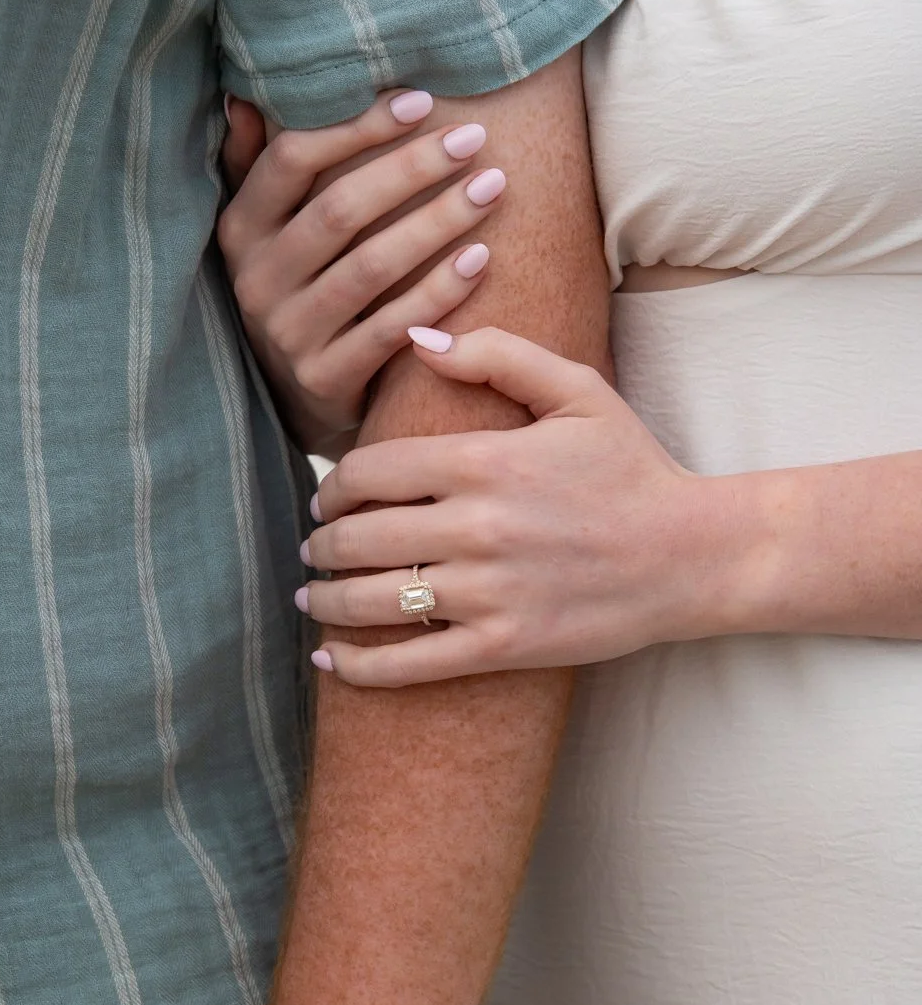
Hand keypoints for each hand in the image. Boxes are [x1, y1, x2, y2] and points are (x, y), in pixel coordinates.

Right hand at [217, 91, 505, 457]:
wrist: (296, 397)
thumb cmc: (298, 288)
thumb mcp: (265, 230)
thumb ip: (254, 164)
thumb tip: (243, 97)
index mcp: (241, 228)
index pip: (293, 160)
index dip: (356, 127)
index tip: (421, 101)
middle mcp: (256, 280)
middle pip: (340, 210)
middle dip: (412, 168)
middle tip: (473, 138)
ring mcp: (288, 333)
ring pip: (371, 267)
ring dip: (437, 222)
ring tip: (490, 186)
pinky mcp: (324, 378)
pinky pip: (391, 329)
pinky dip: (439, 292)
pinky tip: (482, 258)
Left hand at [298, 326, 745, 684]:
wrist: (692, 556)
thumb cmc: (632, 469)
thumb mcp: (578, 390)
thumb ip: (496, 355)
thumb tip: (419, 338)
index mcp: (486, 460)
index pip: (369, 471)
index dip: (331, 485)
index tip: (326, 497)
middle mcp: (477, 526)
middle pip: (359, 537)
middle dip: (322, 544)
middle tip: (314, 546)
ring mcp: (488, 592)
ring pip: (373, 600)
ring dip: (325, 600)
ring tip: (312, 595)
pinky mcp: (504, 647)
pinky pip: (411, 663)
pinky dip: (360, 666)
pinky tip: (330, 660)